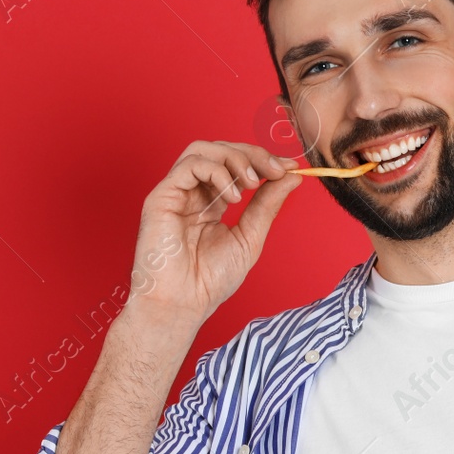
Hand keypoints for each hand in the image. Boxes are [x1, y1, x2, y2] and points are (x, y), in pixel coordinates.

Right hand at [125, 140, 301, 324]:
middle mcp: (193, 193)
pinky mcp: (161, 196)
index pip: (236, 166)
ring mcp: (176, 193)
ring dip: (235, 159)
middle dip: (254, 154)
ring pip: (204, 149)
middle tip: (276, 170)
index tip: (291, 168)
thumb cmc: (209, 281)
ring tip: (252, 183)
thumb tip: (292, 177)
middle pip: (221, 150)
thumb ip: (267, 205)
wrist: (182, 304)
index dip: (263, 160)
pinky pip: (189, 165)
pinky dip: (217, 171)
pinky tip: (233, 196)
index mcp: (212, 202)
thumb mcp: (250, 237)